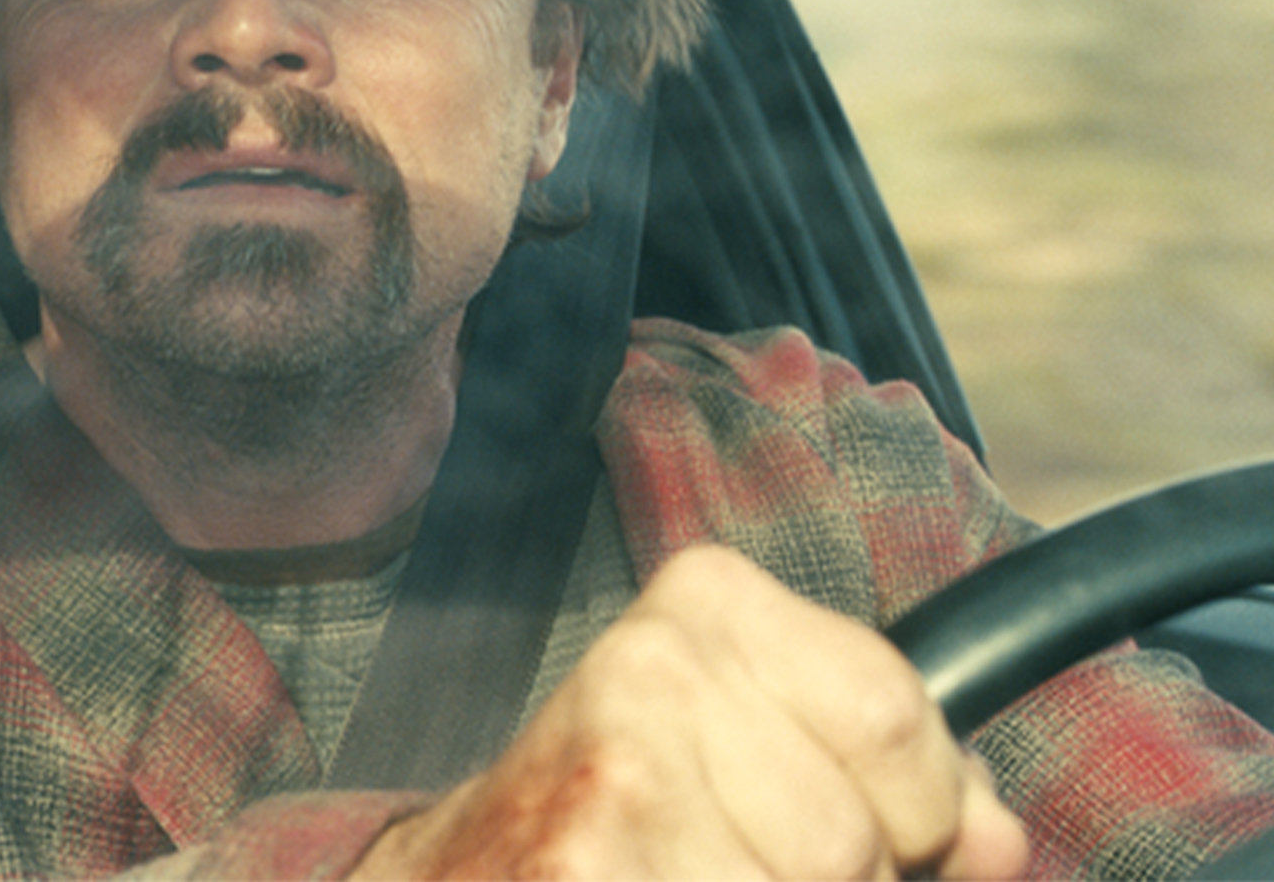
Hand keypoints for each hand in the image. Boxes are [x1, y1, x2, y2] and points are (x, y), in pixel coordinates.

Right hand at [352, 546, 1030, 879]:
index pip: (896, 713)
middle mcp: (650, 672)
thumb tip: (1002, 839)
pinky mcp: (588, 872)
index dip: (916, 810)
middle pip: (854, 843)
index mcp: (705, 605)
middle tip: (746, 871)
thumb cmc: (622, 813)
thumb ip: (893, 772)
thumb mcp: (751, 741)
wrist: (459, 873)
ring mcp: (613, 786)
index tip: (864, 826)